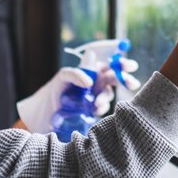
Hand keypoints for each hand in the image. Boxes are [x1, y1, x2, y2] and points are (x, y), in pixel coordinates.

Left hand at [16, 58, 139, 133]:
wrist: (45, 114)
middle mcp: (97, 82)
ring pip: (109, 94)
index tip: (130, 66)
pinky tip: (94, 111)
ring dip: (106, 98)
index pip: (110, 64)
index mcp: (92, 70)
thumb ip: (76, 74)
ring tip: (96, 104)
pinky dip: (101, 109)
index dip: (122, 64)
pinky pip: (103, 108)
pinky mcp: (94, 111)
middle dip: (126, 80)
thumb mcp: (63, 77)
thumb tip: (90, 81)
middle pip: (116, 78)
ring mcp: (97, 97)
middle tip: (132, 83)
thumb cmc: (54, 90)